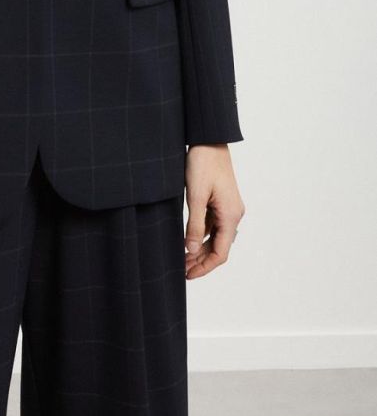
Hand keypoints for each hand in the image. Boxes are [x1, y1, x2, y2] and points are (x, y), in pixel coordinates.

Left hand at [183, 144, 245, 278]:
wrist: (209, 140)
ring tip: (181, 258)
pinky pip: (213, 225)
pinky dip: (201, 235)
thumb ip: (194, 224)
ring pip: (215, 237)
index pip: (221, 253)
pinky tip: (187, 239)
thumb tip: (190, 250)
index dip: (205, 267)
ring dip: (199, 249)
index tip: (188, 275)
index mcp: (230, 216)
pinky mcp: (221, 202)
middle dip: (200, 260)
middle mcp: (233, 214)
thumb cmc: (203, 164)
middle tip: (180, 269)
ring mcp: (228, 208)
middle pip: (218, 247)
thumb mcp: (195, 196)